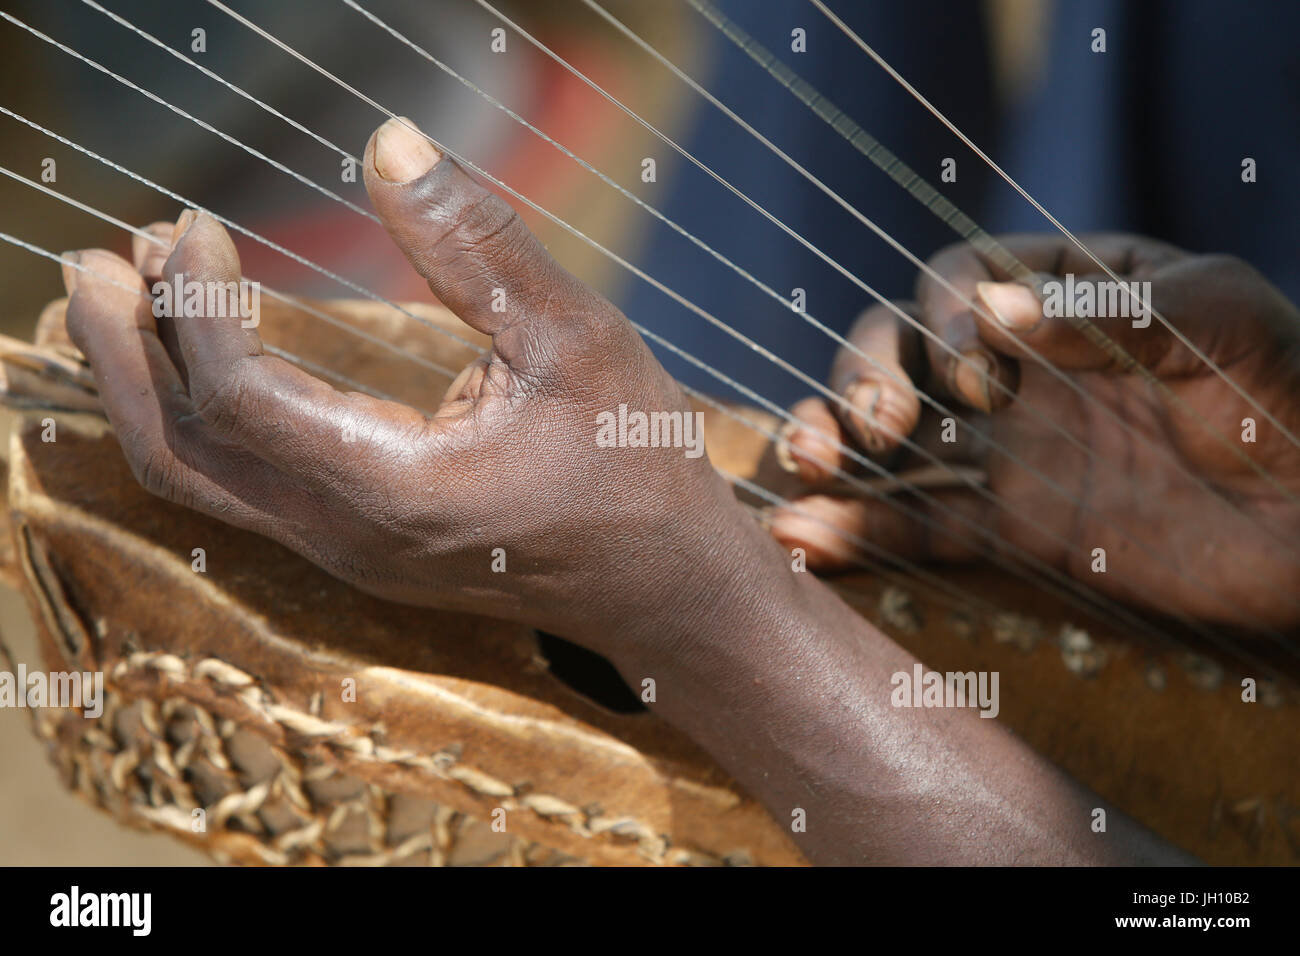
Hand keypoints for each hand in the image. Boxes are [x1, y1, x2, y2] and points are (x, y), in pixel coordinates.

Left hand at [60, 117, 755, 668]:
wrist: (664, 587)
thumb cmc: (634, 465)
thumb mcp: (576, 340)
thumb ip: (477, 246)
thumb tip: (389, 143)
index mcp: (397, 490)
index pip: (241, 398)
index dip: (197, 305)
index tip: (194, 224)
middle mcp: (349, 536)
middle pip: (181, 454)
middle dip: (123, 353)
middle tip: (97, 260)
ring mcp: (347, 551)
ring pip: (200, 479)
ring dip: (148, 387)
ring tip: (124, 296)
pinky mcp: (358, 545)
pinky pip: (241, 487)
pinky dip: (198, 416)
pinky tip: (198, 357)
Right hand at [771, 234, 1299, 629]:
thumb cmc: (1292, 392)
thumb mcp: (1219, 318)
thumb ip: (1108, 311)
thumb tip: (992, 309)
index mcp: (1061, 292)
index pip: (957, 282)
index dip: (941, 318)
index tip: (976, 372)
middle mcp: (1017, 368)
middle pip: (898, 356)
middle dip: (863, 380)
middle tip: (877, 425)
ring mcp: (1007, 451)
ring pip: (893, 444)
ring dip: (834, 452)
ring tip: (804, 474)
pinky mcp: (1012, 531)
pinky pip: (923, 527)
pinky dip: (862, 534)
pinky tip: (803, 539)